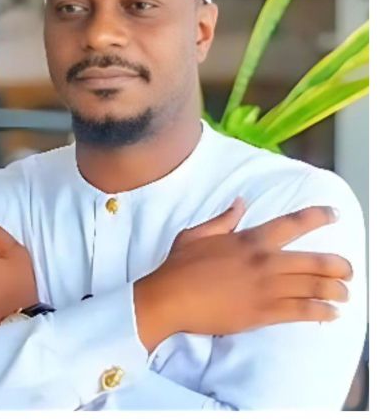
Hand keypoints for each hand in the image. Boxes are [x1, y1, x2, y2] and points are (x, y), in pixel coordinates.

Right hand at [134, 199, 351, 351]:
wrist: (169, 299)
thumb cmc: (178, 266)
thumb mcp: (196, 234)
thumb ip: (223, 219)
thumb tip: (240, 203)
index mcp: (249, 240)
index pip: (292, 224)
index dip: (318, 216)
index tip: (334, 215)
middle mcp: (265, 262)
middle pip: (316, 261)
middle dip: (340, 266)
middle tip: (348, 270)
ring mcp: (267, 288)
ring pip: (315, 287)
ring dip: (336, 291)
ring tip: (344, 294)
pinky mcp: (264, 313)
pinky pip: (303, 311)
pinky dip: (322, 312)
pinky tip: (331, 314)